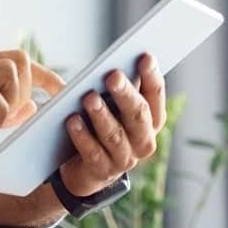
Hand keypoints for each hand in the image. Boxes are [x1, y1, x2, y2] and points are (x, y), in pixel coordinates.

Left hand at [58, 52, 165, 197]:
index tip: (145, 56)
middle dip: (125, 94)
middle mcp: (144, 141)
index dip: (152, 76)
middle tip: (112, 75)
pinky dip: (82, 136)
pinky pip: (93, 153)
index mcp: (152, 120)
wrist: (87, 169)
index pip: (155, 95)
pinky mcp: (103, 171)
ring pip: (115, 135)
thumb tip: (116, 61)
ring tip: (89, 97)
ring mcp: (125, 159)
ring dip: (102, 115)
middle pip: (138, 115)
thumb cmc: (104, 126)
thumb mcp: (115, 107)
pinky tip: (72, 121)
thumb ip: (120, 89)